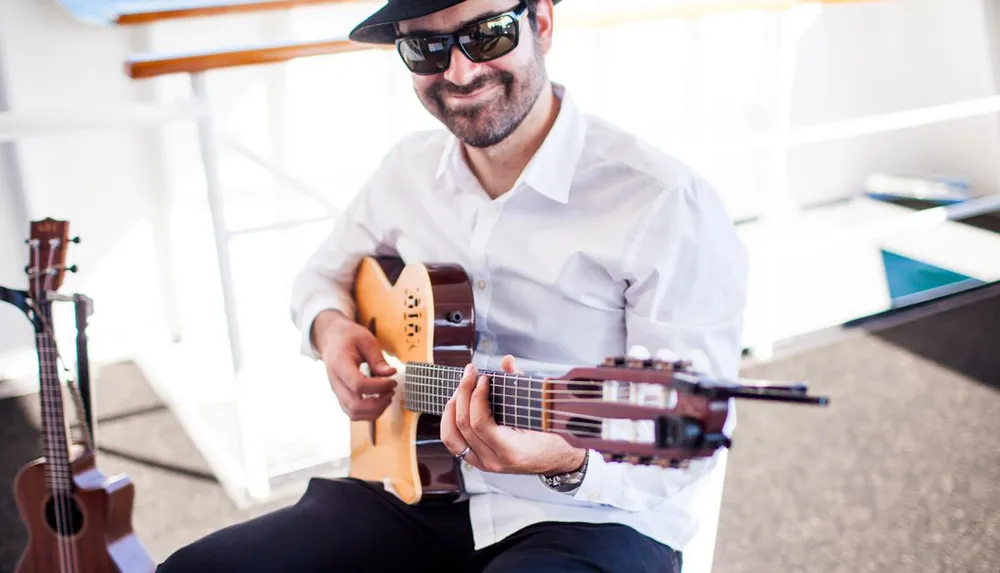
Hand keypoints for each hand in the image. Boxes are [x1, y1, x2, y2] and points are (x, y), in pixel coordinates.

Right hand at [312, 309, 396, 420]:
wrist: (332, 340)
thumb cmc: (350, 338)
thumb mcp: (366, 340)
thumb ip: (378, 358)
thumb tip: (391, 374)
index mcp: (340, 364)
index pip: (358, 384)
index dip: (379, 387)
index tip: (392, 381)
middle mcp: (335, 382)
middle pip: (355, 405)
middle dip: (378, 403)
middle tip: (391, 391)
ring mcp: (337, 392)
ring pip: (354, 413)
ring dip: (375, 411)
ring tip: (387, 397)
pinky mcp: (341, 397)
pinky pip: (353, 413)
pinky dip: (369, 412)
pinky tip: (380, 400)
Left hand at [440, 355, 586, 475]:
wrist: (558, 460)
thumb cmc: (554, 437)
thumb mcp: (542, 412)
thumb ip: (520, 384)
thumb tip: (506, 361)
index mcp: (511, 451)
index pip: (480, 423)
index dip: (476, 396)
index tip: (483, 378)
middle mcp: (494, 461)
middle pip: (464, 426)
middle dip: (463, 393)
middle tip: (469, 374)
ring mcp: (484, 464)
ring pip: (452, 438)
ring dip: (451, 409)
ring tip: (459, 389)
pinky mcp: (479, 462)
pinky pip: (455, 444)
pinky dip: (450, 424)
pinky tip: (456, 406)